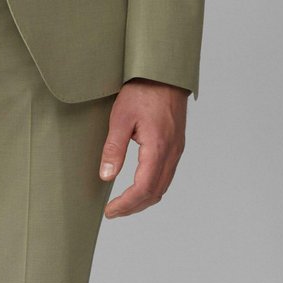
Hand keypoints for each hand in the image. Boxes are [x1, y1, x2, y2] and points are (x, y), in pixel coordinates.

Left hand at [99, 78, 188, 217]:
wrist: (164, 72)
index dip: (126, 204)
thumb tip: (106, 176)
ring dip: (144, 198)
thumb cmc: (142, 90)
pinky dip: (152, 186)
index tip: (110, 211)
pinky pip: (167, 174)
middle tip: (114, 211)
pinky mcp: (176, 144)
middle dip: (134, 206)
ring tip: (124, 202)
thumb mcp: (121, 117)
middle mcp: (171, 152)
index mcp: (158, 147)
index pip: (143, 188)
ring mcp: (176, 149)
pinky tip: (139, 184)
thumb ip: (114, 148)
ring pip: (163, 185)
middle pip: (155, 192)